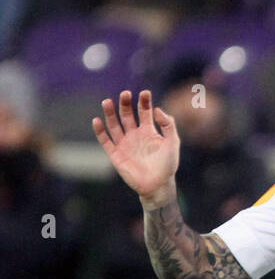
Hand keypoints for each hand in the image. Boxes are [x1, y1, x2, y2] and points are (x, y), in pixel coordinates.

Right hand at [93, 90, 179, 208]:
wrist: (158, 186)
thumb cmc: (167, 165)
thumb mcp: (172, 143)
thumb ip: (169, 126)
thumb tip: (157, 109)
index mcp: (148, 131)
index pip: (144, 111)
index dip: (144, 101)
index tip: (145, 93)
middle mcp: (135, 135)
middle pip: (127, 114)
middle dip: (125, 103)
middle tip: (125, 94)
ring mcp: (124, 143)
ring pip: (114, 124)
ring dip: (110, 113)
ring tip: (107, 102)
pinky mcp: (115, 154)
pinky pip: (105, 140)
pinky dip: (100, 131)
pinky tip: (97, 121)